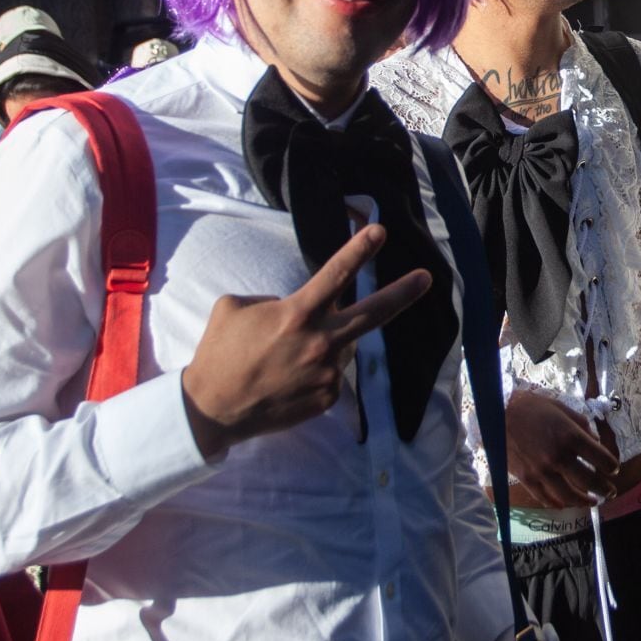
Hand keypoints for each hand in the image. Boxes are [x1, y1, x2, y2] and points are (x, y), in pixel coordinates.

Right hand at [180, 224, 429, 457]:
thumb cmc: (220, 353)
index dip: (359, 249)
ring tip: (287, 356)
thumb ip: (272, 300)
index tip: (380, 231)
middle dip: (402, 293)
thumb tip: (293, 308)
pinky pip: (329, 374)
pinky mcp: (326, 398)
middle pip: (372, 313)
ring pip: (340, 346)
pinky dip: (314, 370)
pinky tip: (287, 378)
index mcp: (297, 314)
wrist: (214, 408)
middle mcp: (320, 342)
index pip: (336, 274)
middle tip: (426, 278)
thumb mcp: (235, 308)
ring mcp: (327, 373)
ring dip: (324, 343)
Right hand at [505, 390, 619, 505]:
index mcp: (570, 436)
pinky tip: (566, 503)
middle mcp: (558, 456)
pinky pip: (546, 497)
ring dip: (585, 501)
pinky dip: (558, 503)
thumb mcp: (561, 408)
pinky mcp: (527, 478)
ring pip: (569, 495)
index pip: (601, 458)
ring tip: (593, 501)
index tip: (613, 469)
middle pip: (590, 481)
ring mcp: (542, 471)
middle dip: (605, 488)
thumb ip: (580, 425)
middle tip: (610, 491)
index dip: (611, 466)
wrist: (496, 413)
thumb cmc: (530, 407)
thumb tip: (594, 442)